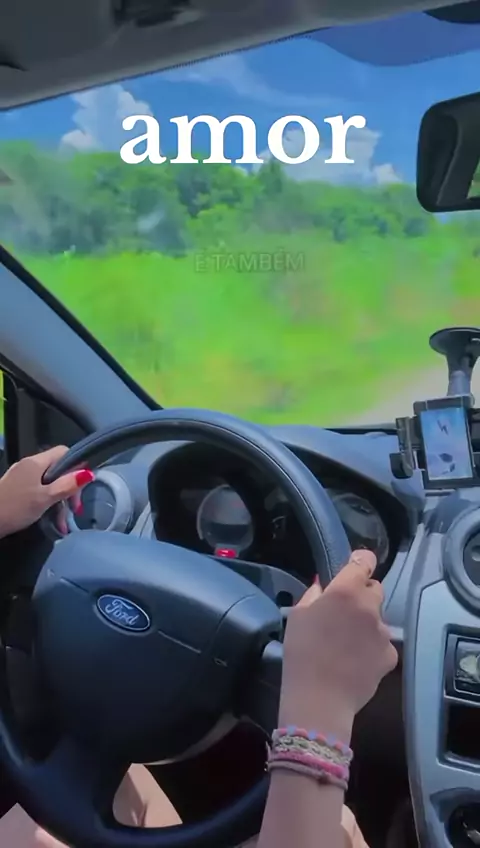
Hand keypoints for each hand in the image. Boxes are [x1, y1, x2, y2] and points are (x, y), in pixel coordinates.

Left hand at [0, 446, 93, 538]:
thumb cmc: (14, 508)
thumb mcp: (44, 498)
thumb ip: (66, 485)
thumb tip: (88, 472)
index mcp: (36, 462)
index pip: (63, 452)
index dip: (77, 465)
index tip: (81, 486)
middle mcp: (29, 466)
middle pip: (58, 470)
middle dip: (69, 490)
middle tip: (73, 510)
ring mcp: (21, 478)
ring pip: (49, 484)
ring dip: (59, 502)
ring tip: (62, 523)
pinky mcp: (16, 490)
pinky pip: (39, 491)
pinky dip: (48, 504)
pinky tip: (52, 521)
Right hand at [279, 550, 397, 738]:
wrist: (319, 698)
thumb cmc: (301, 653)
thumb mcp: (297, 617)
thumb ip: (313, 596)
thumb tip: (323, 588)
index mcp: (345, 591)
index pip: (364, 562)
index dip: (361, 561)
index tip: (356, 566)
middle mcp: (370, 607)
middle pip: (375, 590)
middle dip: (363, 596)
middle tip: (344, 612)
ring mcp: (383, 632)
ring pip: (378, 618)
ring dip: (367, 623)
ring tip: (348, 643)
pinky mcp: (390, 655)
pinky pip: (383, 643)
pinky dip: (373, 647)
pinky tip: (357, 660)